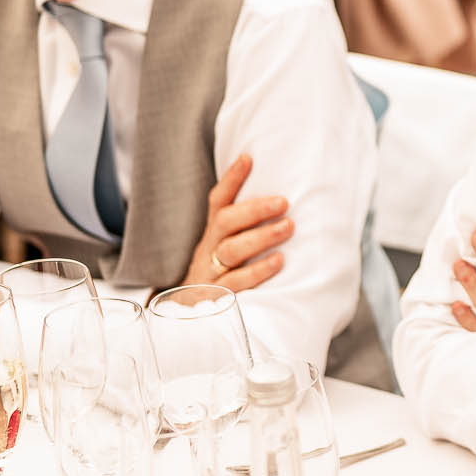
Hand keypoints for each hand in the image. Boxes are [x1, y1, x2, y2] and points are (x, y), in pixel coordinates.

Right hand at [185, 154, 289, 292]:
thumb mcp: (226, 247)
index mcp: (213, 233)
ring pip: (230, 250)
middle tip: (284, 201)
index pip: (218, 201)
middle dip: (254, 210)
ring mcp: (210, 273)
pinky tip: (278, 261)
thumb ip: (245, 226)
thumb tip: (281, 198)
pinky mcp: (216, 297)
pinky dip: (257, 271)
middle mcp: (209, 249)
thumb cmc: (219, 274)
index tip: (249, 158)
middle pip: (225, 223)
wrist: (186, 317)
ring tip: (288, 227)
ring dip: (261, 237)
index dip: (231, 179)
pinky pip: (235, 283)